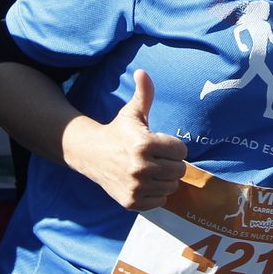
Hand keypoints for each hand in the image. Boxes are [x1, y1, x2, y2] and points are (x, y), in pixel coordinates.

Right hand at [66, 70, 188, 210]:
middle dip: (172, 163)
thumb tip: (142, 72)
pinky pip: (160, 201)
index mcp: (144, 144)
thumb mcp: (131, 112)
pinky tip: (145, 183)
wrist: (91, 155)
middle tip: (159, 158)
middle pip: (179, 170)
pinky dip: (156, 194)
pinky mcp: (131, 202)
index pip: (181, 151)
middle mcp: (140, 167)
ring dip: (165, 179)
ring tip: (153, 170)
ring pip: (171, 187)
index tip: (162, 144)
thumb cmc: (118, 131)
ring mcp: (135, 187)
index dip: (174, 147)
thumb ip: (143, 93)